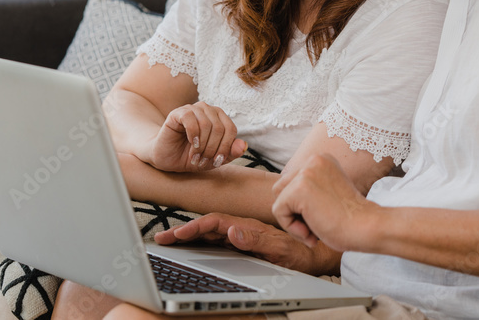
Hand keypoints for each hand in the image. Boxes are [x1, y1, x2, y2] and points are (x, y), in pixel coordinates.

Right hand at [148, 102, 246, 172]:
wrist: (167, 159)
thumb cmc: (191, 157)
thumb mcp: (213, 159)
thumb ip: (230, 153)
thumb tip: (244, 145)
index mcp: (219, 118)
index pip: (231, 129)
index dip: (226, 147)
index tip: (216, 162)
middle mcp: (207, 110)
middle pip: (220, 128)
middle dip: (212, 149)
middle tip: (203, 161)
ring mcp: (193, 109)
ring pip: (207, 124)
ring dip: (202, 145)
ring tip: (196, 157)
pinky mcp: (178, 113)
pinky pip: (191, 119)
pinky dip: (193, 135)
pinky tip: (192, 145)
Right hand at [155, 213, 339, 275]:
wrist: (317, 254)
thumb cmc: (301, 253)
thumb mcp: (279, 249)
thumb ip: (256, 241)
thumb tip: (231, 232)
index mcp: (248, 228)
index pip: (215, 223)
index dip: (194, 227)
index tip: (176, 234)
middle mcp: (243, 230)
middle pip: (208, 228)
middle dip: (183, 232)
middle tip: (161, 239)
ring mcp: (243, 238)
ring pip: (211, 235)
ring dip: (189, 237)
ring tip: (169, 242)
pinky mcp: (245, 247)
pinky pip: (218, 244)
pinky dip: (201, 244)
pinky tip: (192, 249)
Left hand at [272, 154, 378, 252]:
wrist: (367, 227)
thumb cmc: (351, 219)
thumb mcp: (328, 193)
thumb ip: (310, 189)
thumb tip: (282, 196)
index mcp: (322, 159)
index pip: (292, 183)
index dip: (301, 206)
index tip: (323, 216)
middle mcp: (313, 160)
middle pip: (281, 189)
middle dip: (294, 211)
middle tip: (317, 224)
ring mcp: (306, 173)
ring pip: (279, 201)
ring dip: (293, 221)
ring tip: (315, 230)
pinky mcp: (299, 189)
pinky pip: (278, 212)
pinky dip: (292, 228)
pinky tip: (312, 233)